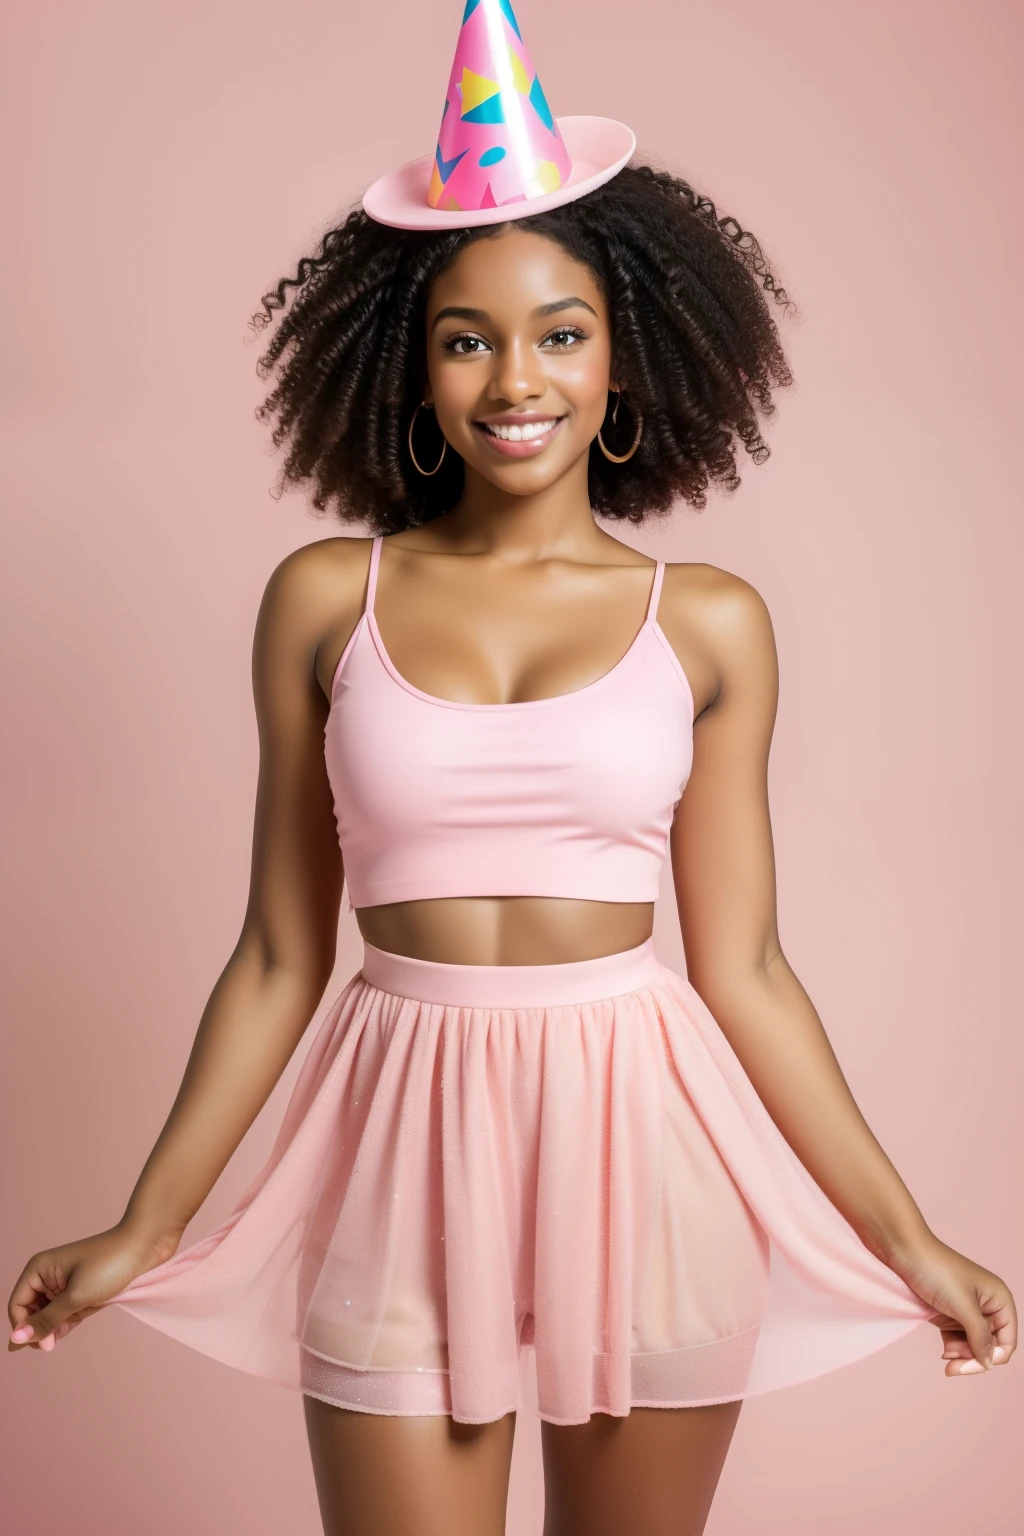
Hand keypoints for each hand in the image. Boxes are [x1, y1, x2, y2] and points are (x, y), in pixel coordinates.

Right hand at [7, 1222, 179, 1353]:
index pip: (17, 1304)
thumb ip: (47, 1319)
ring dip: (52, 1328)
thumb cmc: (109, 1264)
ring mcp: (67, 1284)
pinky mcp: (84, 1291)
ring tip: (60, 1336)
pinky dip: (65, 1324)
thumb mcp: (76, 1296)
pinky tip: (66, 1331)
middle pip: (31, 1311)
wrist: (146, 1244)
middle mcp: (49, 1275)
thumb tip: (16, 1339)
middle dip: (39, 1329)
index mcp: (39, 1268)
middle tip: (52, 1345)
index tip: (43, 1344)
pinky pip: (66, 1312)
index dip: (24, 1326)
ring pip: (49, 1314)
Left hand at [887, 1235, 1016, 1376]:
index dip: (992, 1356)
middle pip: (989, 1346)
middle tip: (952, 1368)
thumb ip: (980, 1336)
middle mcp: (986, 1305)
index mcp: (999, 1299)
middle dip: (973, 1358)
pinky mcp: (947, 1313)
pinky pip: (957, 1339)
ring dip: (961, 1355)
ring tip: (946, 1357)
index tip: (970, 1363)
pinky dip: (952, 1348)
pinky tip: (944, 1353)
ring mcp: (965, 1310)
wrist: (903, 1249)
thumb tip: (989, 1362)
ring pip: (972, 1345)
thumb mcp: (962, 1306)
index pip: (1006, 1341)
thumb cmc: (936, 1271)